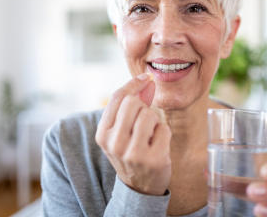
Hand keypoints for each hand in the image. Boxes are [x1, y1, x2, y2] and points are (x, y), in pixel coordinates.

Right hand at [95, 73, 171, 194]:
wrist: (140, 187)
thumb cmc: (130, 152)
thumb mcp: (119, 132)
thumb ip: (127, 107)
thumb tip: (146, 79)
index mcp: (102, 134)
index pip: (118, 97)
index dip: (133, 83)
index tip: (146, 78)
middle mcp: (114, 144)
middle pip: (133, 102)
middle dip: (143, 107)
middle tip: (144, 121)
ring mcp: (134, 153)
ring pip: (149, 115)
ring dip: (154, 122)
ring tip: (149, 136)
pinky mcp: (154, 159)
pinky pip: (164, 129)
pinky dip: (164, 133)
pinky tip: (157, 145)